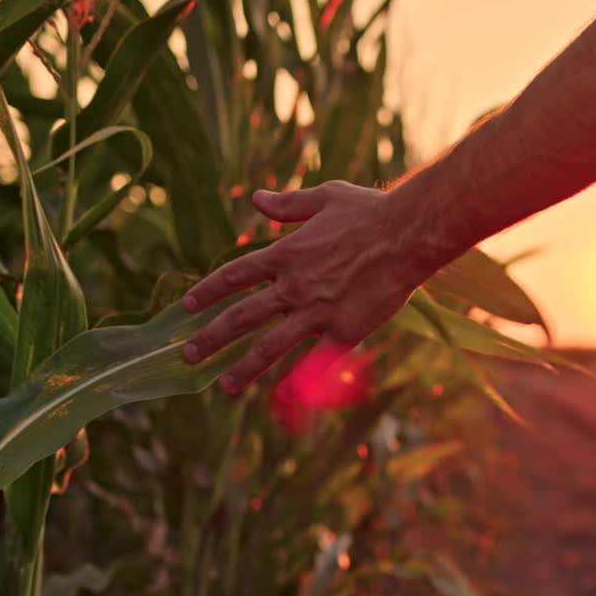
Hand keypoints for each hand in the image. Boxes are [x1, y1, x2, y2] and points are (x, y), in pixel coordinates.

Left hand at [181, 181, 427, 394]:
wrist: (409, 236)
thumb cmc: (371, 211)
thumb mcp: (325, 197)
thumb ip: (288, 204)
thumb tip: (255, 198)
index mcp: (285, 254)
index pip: (234, 276)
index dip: (207, 292)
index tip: (187, 307)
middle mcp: (294, 285)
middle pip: (242, 316)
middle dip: (211, 337)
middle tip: (188, 355)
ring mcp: (317, 311)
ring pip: (270, 345)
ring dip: (243, 367)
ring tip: (223, 386)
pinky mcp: (343, 331)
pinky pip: (314, 361)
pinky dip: (297, 381)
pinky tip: (280, 398)